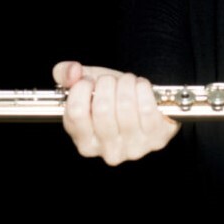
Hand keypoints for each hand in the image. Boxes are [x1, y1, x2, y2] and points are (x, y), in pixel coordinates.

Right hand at [52, 60, 180, 165]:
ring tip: (128, 82)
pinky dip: (144, 88)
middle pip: (102, 108)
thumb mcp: (88, 85)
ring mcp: (134, 148)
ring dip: (127, 83)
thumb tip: (73, 72)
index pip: (76, 113)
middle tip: (113, 80)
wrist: (149, 106)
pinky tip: (142, 87)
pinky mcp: (157, 139)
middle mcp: (108, 152)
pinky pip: (147, 108)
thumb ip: (67, 74)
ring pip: (125, 105)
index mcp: (86, 143)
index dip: (82, 88)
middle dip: (108, 83)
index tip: (90, 81)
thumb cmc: (115, 97)